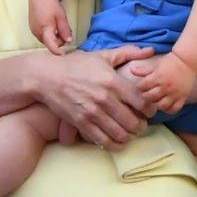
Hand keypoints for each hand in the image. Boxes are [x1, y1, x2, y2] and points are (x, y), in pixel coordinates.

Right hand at [28, 0, 73, 54]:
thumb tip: (69, 41)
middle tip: (64, 30)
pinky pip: (42, 36)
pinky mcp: (32, 29)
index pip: (51, 44)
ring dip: (54, 37)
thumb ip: (65, 30)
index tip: (62, 55)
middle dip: (59, 40)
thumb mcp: (61, 17)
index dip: (57, 51)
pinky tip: (51, 25)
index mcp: (45, 28)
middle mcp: (37, 32)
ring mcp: (33, 31)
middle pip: (50, 43)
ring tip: (57, 25)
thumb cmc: (51, 5)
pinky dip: (48, 34)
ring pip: (46, 40)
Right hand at [37, 44, 155, 149]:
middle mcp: (104, 98)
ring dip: (129, 136)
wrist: (46, 76)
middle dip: (141, 126)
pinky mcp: (81, 123)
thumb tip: (150, 51)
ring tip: (128, 132)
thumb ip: (127, 53)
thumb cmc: (75, 65)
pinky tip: (116, 140)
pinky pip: (104, 141)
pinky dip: (115, 145)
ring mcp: (92, 112)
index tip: (148, 111)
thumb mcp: (101, 56)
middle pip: (135, 122)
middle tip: (139, 123)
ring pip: (121, 135)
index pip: (143, 103)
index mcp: (112, 81)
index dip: (151, 110)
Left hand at [136, 51, 196, 113]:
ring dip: (155, 104)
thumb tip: (131, 70)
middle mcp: (166, 86)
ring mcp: (175, 93)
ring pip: (161, 105)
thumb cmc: (170, 62)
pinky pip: (174, 109)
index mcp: (158, 77)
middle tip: (146, 94)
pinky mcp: (182, 98)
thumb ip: (143, 70)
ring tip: (154, 100)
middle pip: (150, 97)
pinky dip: (168, 109)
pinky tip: (165, 105)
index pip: (142, 86)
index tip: (140, 86)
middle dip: (145, 96)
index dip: (139, 87)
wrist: (188, 62)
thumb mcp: (155, 64)